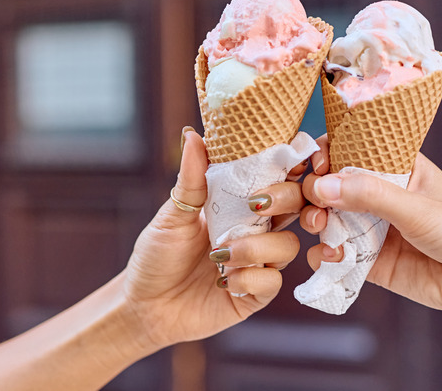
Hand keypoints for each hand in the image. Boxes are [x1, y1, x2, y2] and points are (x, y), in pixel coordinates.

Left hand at [123, 127, 304, 347]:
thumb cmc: (157, 256)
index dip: (292, 168)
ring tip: (220, 255)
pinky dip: (249, 279)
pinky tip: (222, 282)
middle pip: (297, 207)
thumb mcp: (172, 215)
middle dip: (285, 200)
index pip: (278, 180)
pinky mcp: (255, 294)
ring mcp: (259, 262)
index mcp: (240, 205)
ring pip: (288, 246)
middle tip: (256, 205)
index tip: (290, 161)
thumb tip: (193, 135)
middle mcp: (257, 231)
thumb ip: (191, 179)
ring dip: (256, 248)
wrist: (144, 307)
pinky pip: (272, 282)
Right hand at [300, 135, 441, 324]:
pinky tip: (332, 257)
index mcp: (403, 169)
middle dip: (317, 190)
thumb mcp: (420, 209)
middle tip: (315, 200)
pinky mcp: (373, 264)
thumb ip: (371, 195)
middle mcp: (386, 197)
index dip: (331, 151)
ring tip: (319, 226)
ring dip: (316, 220)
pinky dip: (326, 255)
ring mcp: (378, 230)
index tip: (318, 162)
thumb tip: (323, 184)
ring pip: (331, 219)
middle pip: (336, 184)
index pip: (357, 149)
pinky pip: (338, 255)